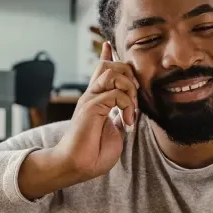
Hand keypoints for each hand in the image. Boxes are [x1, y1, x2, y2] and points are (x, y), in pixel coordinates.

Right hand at [54, 42, 138, 179]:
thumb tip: (126, 113)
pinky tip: (126, 122)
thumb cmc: (93, 155)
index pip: (101, 71)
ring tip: (131, 110)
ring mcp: (90, 99)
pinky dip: (127, 106)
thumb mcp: (114, 133)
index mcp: (96, 100)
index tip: (109, 45)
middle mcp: (91, 96)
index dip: (107, 56)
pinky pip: (115, 93)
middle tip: (135, 101)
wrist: (78, 166)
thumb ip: (119, 119)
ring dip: (129, 89)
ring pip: (113, 73)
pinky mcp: (91, 107)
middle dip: (130, 76)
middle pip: (110, 65)